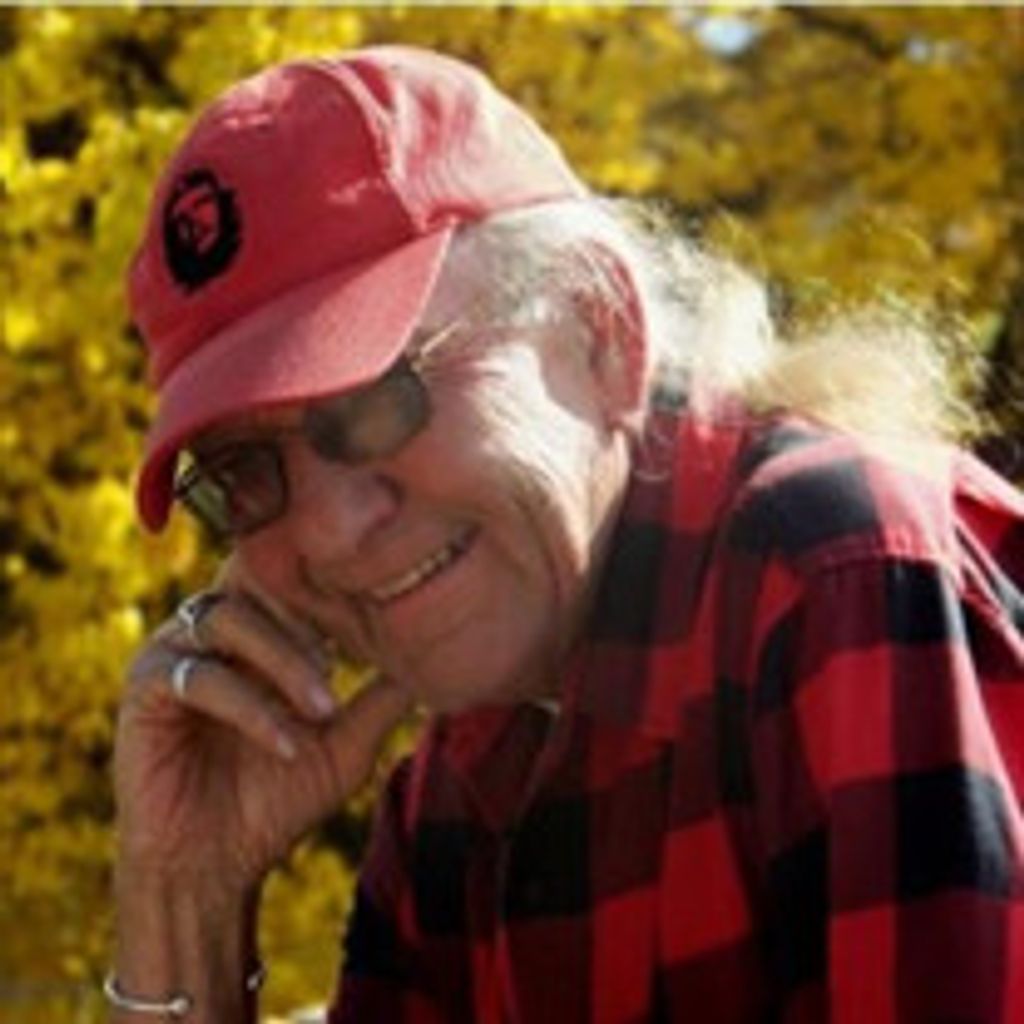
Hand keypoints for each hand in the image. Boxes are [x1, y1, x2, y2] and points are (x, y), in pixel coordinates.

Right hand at [114, 559, 412, 886]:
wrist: (215, 864)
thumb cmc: (279, 796)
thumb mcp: (346, 741)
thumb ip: (382, 696)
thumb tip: (440, 658)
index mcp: (258, 625)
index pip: (293, 573)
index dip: (334, 582)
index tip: (382, 607)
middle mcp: (214, 625)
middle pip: (259, 577)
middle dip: (310, 610)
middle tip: (354, 652)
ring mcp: (175, 650)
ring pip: (230, 619)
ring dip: (285, 661)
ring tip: (324, 708)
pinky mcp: (144, 687)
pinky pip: (200, 678)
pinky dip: (251, 709)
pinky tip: (287, 744)